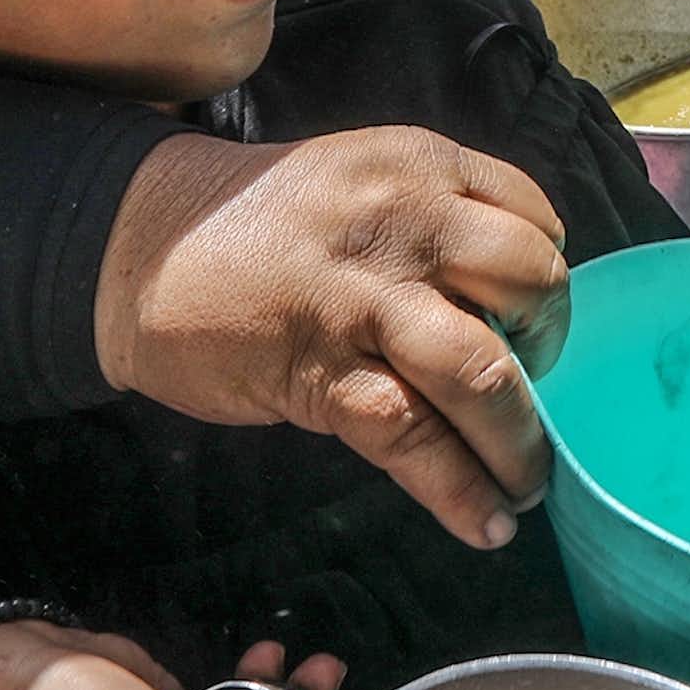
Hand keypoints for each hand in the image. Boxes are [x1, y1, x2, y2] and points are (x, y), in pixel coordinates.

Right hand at [95, 127, 572, 549]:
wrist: (139, 247)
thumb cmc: (267, 225)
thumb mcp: (367, 183)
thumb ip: (442, 222)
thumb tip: (519, 309)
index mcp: (422, 165)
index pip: (535, 219)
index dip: (547, 282)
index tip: (535, 325)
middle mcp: (404, 219)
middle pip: (531, 285)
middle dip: (551, 350)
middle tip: (534, 389)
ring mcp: (361, 296)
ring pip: (481, 371)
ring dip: (520, 441)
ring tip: (529, 483)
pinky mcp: (317, 369)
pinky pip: (411, 437)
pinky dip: (460, 490)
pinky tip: (487, 523)